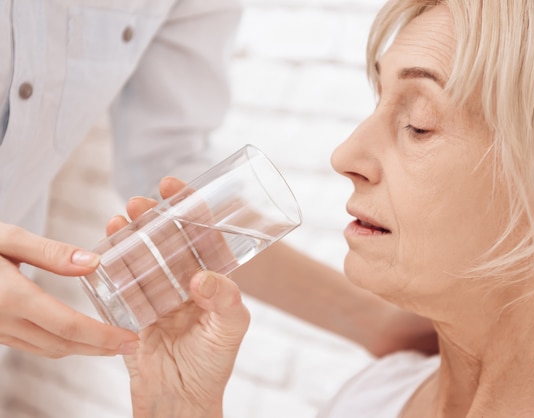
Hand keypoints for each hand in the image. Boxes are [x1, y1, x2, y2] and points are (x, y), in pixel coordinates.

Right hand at [0, 222, 138, 356]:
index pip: (68, 326)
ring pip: (46, 349)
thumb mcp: (8, 237)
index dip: (103, 337)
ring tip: (113, 343)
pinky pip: (31, 345)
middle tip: (132, 346)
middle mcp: (2, 320)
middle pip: (61, 345)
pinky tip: (79, 336)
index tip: (131, 339)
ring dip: (82, 350)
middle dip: (100, 348)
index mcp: (10, 296)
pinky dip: (61, 344)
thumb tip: (95, 264)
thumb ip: (51, 253)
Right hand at [112, 177, 249, 416]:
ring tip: (120, 218)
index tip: (177, 188)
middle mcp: (185, 282)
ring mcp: (159, 294)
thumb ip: (226, 301)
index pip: (204, 236)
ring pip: (144, 255)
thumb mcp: (231, 329)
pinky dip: (115, 262)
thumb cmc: (213, 366)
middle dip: (155, 217)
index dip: (192, 209)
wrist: (180, 401)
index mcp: (213, 281)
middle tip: (142, 201)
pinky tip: (108, 246)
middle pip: (169, 240)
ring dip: (132, 234)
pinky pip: (124, 281)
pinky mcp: (134, 310)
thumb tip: (201, 278)